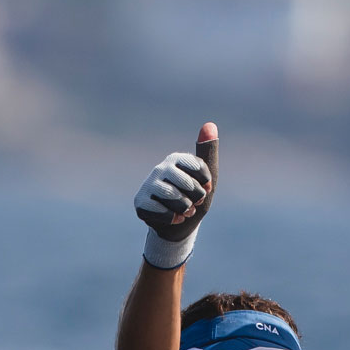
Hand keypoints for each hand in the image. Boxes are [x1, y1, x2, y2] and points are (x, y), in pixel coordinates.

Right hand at [135, 123, 217, 267]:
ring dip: (186, 208)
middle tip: (195, 203)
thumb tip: (210, 124)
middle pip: (186, 183)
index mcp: (176, 159)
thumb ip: (208, 153)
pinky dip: (173, 218)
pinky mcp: (140, 202)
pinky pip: (161, 210)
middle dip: (197, 198)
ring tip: (187, 211)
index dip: (206, 183)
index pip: (197, 167)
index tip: (206, 188)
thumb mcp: (207, 178)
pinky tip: (175, 218)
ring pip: (173, 197)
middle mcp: (160, 168)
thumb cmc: (195, 198)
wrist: (180, 225)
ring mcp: (148, 184)